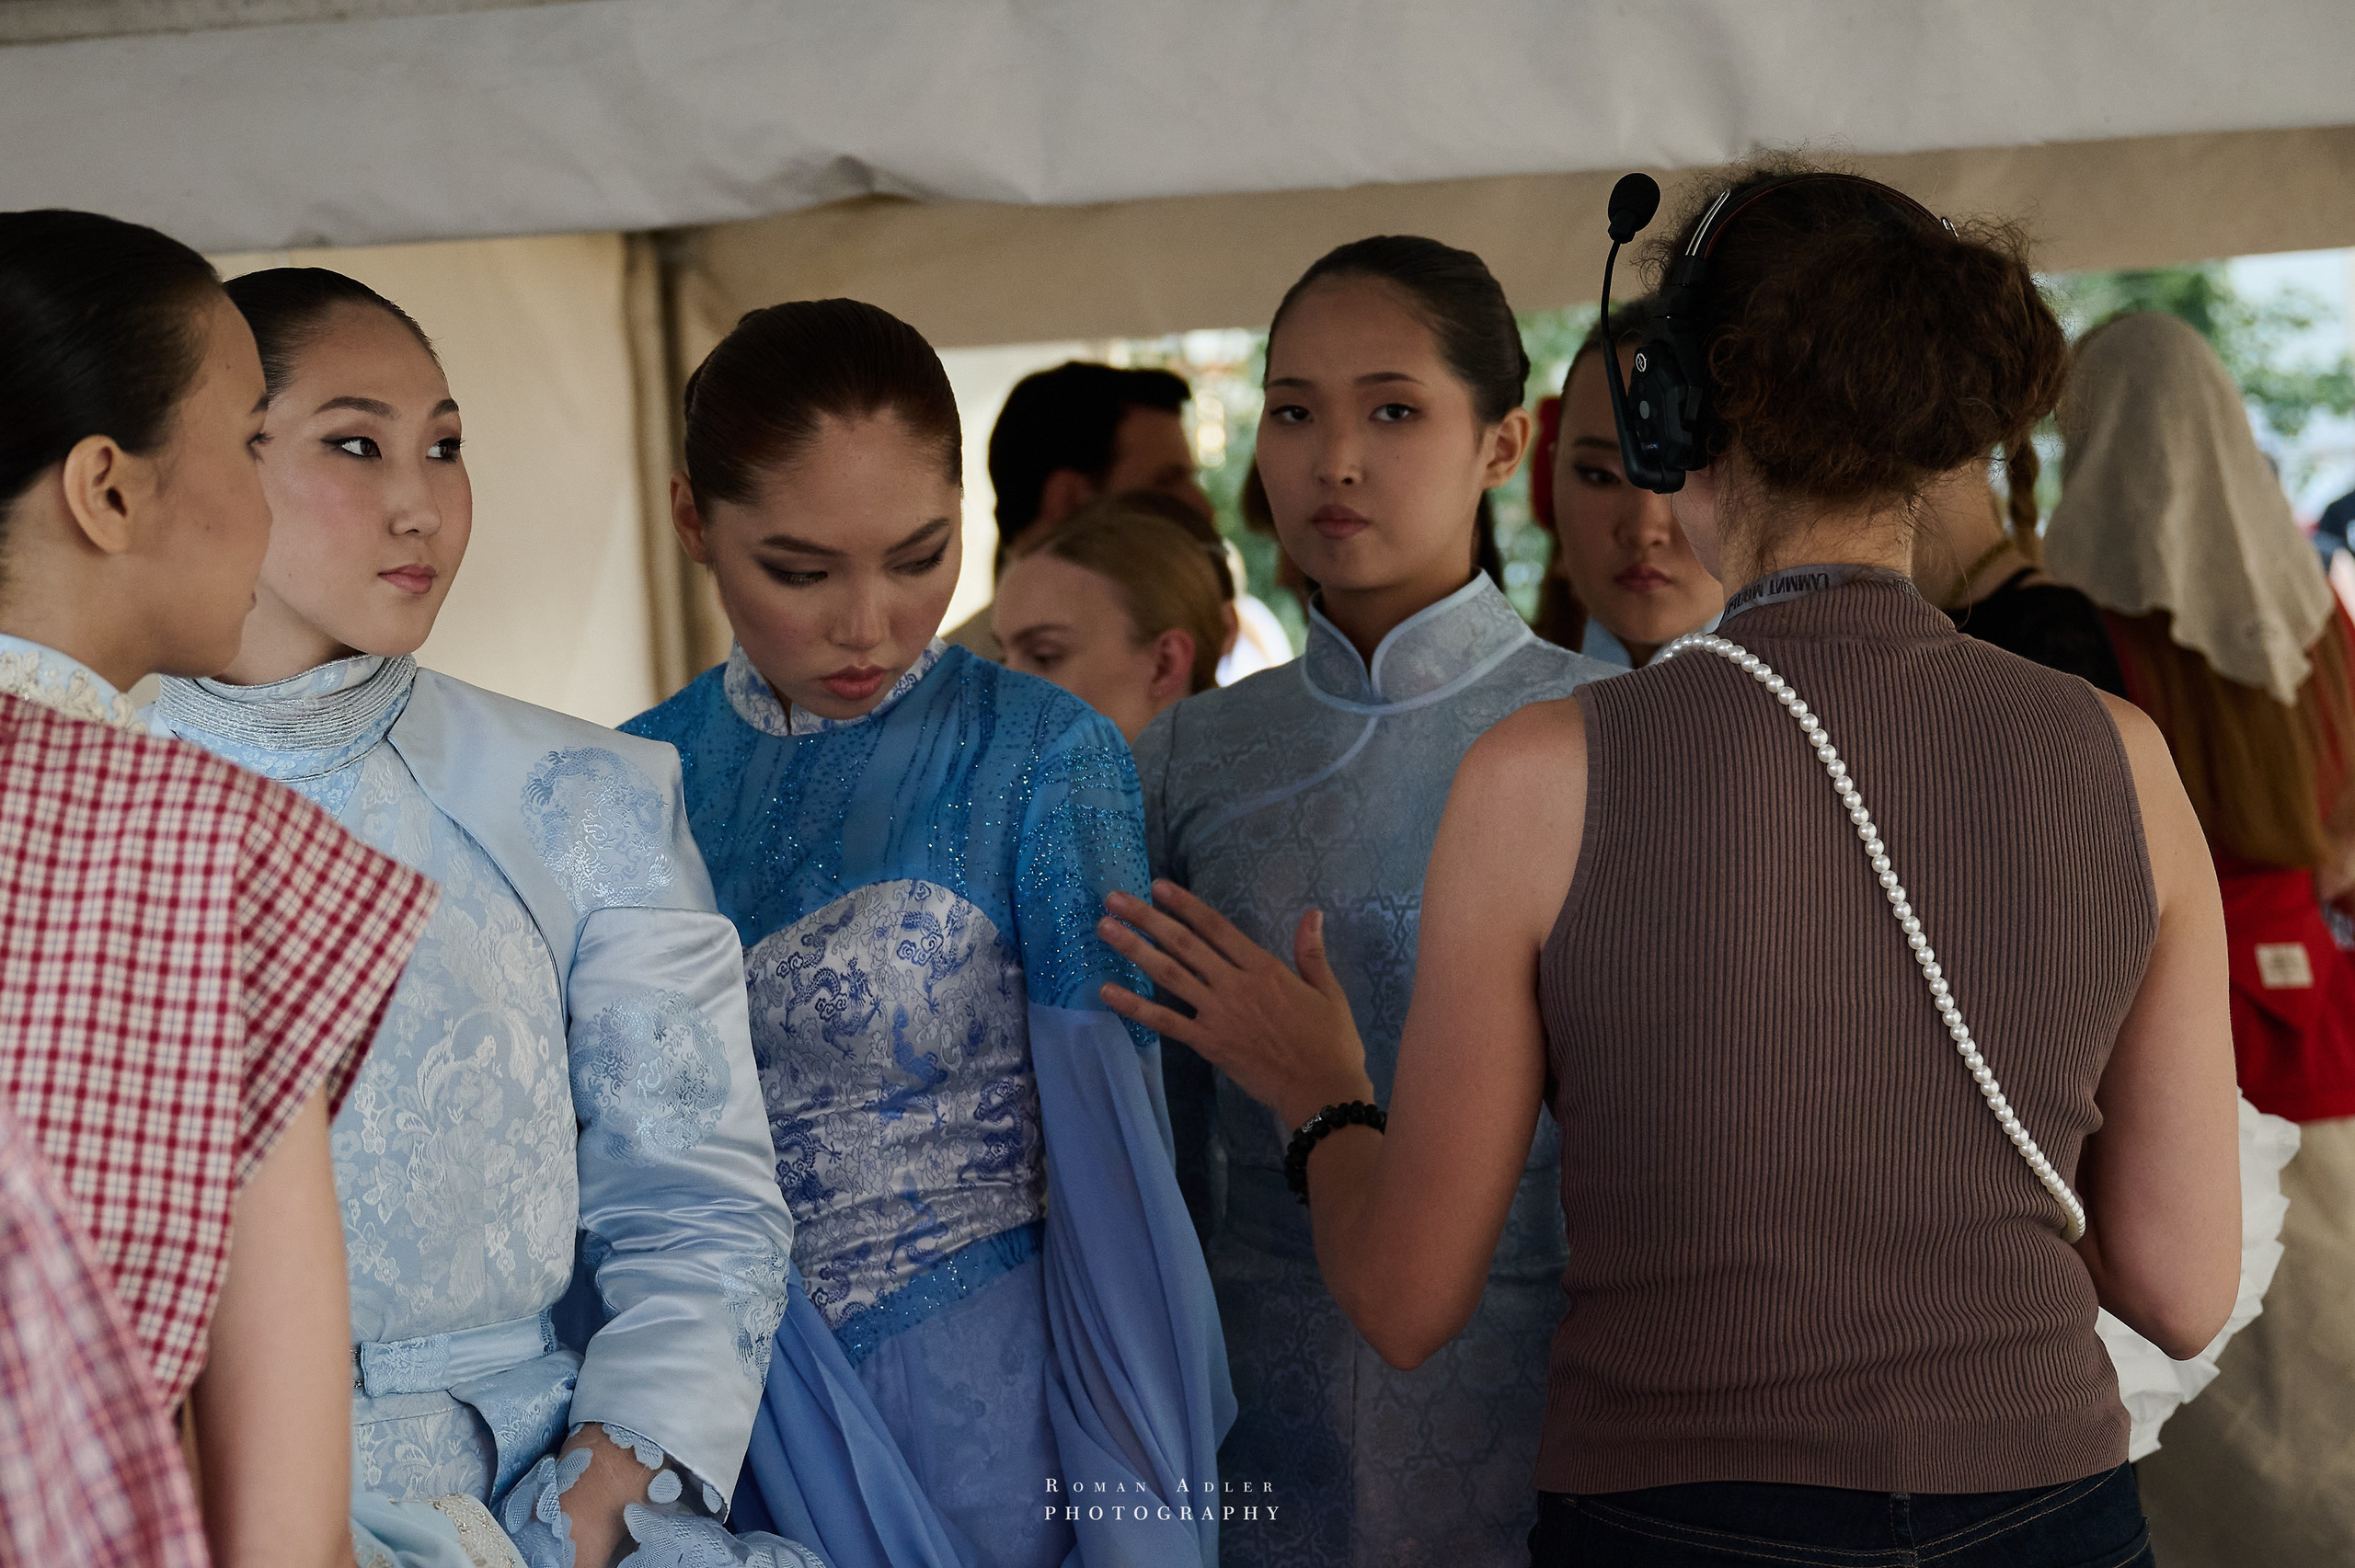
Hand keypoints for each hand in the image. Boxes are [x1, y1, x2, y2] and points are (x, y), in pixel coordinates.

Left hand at [1099, 880, 1372, 1129]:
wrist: (1322, 1090)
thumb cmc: (1330, 1042)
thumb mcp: (1329, 992)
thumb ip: (1312, 952)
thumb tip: (1312, 913)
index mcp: (1264, 968)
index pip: (1217, 927)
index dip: (1185, 904)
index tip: (1158, 886)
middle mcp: (1235, 984)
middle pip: (1184, 943)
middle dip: (1147, 918)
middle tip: (1115, 898)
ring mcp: (1218, 1013)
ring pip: (1169, 974)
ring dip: (1134, 950)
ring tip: (1105, 929)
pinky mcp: (1208, 1043)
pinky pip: (1165, 1022)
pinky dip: (1135, 1007)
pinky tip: (1107, 992)